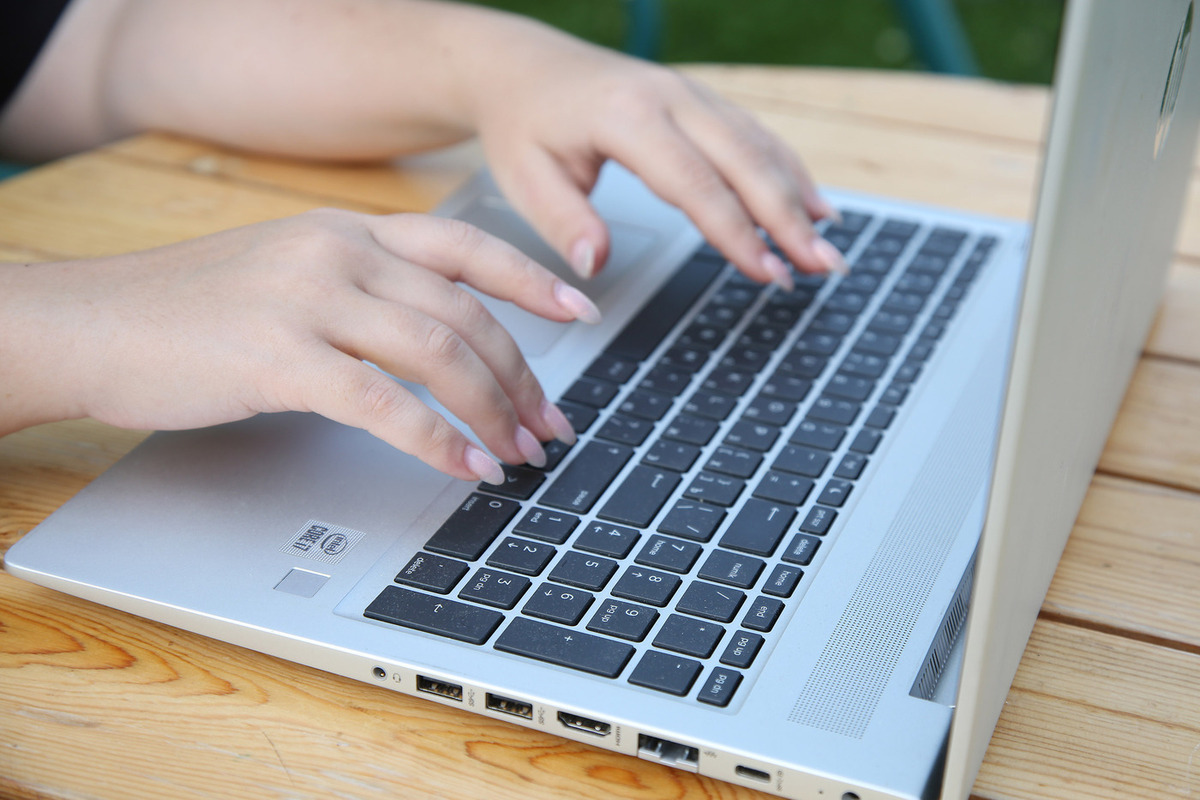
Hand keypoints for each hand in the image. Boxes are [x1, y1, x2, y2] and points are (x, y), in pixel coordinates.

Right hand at [0, 211, 598, 482]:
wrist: (92, 321)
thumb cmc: (190, 309)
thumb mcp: (289, 273)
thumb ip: (360, 290)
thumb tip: (435, 338)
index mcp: (348, 229)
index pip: (465, 245)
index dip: (531, 280)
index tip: (580, 311)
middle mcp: (339, 251)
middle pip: (465, 313)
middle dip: (522, 375)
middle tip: (551, 424)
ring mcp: (309, 298)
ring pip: (438, 353)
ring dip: (493, 410)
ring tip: (521, 453)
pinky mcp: (279, 355)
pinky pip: (383, 402)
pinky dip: (437, 440)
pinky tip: (466, 467)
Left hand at [465, 26, 845, 288]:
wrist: (523, 67)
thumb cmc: (525, 126)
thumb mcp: (524, 178)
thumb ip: (562, 222)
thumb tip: (596, 267)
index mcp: (627, 116)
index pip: (693, 182)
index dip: (735, 231)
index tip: (766, 272)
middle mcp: (670, 97)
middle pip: (744, 160)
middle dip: (788, 217)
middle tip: (823, 266)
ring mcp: (690, 94)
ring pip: (759, 145)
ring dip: (798, 195)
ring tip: (830, 246)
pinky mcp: (700, 100)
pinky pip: (754, 135)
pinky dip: (788, 170)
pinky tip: (814, 205)